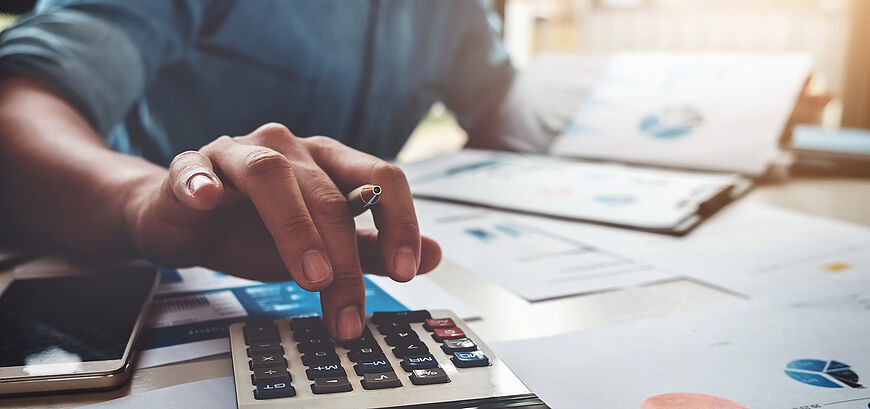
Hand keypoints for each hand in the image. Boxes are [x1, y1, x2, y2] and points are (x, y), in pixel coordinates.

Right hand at [124, 123, 440, 339]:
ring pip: (271, 176)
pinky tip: (209, 199)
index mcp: (328, 161)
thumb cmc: (257, 229)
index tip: (407, 271)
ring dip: (294, 227)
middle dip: (344, 259)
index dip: (400, 222)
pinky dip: (203, 182)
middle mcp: (289, 149)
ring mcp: (238, 153)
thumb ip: (373, 249)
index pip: (381, 178)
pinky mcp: (190, 167)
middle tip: (348, 309)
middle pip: (328, 194)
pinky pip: (195, 169)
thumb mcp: (322, 246)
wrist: (188, 222)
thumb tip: (435, 256)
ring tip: (311, 276)